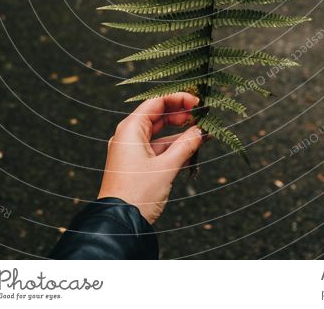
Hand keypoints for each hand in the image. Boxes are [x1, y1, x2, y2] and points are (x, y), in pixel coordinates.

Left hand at [97, 92, 203, 223]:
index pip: (156, 103)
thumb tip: (200, 131)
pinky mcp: (136, 165)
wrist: (119, 224)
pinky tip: (193, 149)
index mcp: (130, 129)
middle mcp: (129, 136)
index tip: (197, 102)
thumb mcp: (166, 167)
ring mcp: (131, 151)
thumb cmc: (137, 194)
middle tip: (202, 116)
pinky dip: (174, 148)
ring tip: (203, 133)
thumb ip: (185, 145)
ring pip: (159, 134)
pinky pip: (157, 149)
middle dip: (181, 115)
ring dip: (180, 133)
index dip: (178, 99)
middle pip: (158, 116)